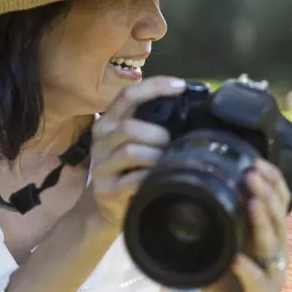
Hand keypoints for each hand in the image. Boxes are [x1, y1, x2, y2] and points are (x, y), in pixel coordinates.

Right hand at [77, 76, 185, 228]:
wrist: (109, 205)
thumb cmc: (131, 165)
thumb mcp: (138, 139)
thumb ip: (154, 121)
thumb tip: (191, 105)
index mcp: (110, 120)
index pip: (128, 95)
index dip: (155, 87)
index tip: (182, 86)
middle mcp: (101, 138)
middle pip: (129, 127)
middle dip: (159, 134)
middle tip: (172, 143)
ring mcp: (101, 164)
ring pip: (131, 151)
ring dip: (156, 156)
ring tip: (167, 161)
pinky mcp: (106, 189)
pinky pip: (132, 179)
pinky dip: (150, 176)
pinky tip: (158, 178)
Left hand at [201, 159, 290, 291]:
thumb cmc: (231, 278)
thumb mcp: (227, 244)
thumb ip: (221, 222)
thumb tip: (195, 192)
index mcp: (269, 232)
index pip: (280, 200)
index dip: (272, 179)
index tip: (255, 161)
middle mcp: (276, 248)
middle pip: (279, 215)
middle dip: (267, 192)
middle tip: (251, 174)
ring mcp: (273, 271)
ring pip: (274, 243)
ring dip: (263, 221)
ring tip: (253, 204)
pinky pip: (259, 281)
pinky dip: (248, 270)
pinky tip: (237, 259)